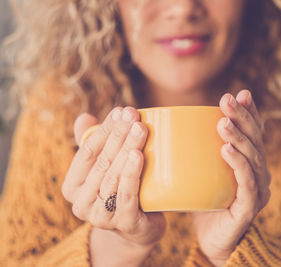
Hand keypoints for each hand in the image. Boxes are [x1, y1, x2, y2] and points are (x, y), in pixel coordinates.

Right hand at [62, 107, 165, 265]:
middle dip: (118, 135)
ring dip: (127, 149)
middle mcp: (81, 203)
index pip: (87, 152)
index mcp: (72, 186)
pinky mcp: (124, 223)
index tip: (121, 111)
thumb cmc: (120, 191)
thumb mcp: (105, 168)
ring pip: (113, 176)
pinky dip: (131, 174)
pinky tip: (138, 155)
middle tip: (134, 115)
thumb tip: (84, 116)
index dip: (104, 130)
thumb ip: (93, 144)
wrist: (139, 229)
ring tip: (140, 129)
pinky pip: (127, 195)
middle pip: (102, 162)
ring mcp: (101, 216)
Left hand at [191, 90, 270, 265]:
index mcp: (250, 163)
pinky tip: (226, 150)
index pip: (253, 133)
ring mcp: (257, 190)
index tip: (241, 93)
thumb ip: (197, 153)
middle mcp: (259, 173)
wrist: (212, 241)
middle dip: (242, 118)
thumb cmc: (205, 205)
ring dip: (239, 138)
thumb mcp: (201, 173)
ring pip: (252, 158)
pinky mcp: (249, 207)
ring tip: (223, 122)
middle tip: (227, 100)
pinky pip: (247, 183)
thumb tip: (172, 128)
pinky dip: (238, 164)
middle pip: (254, 140)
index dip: (250, 113)